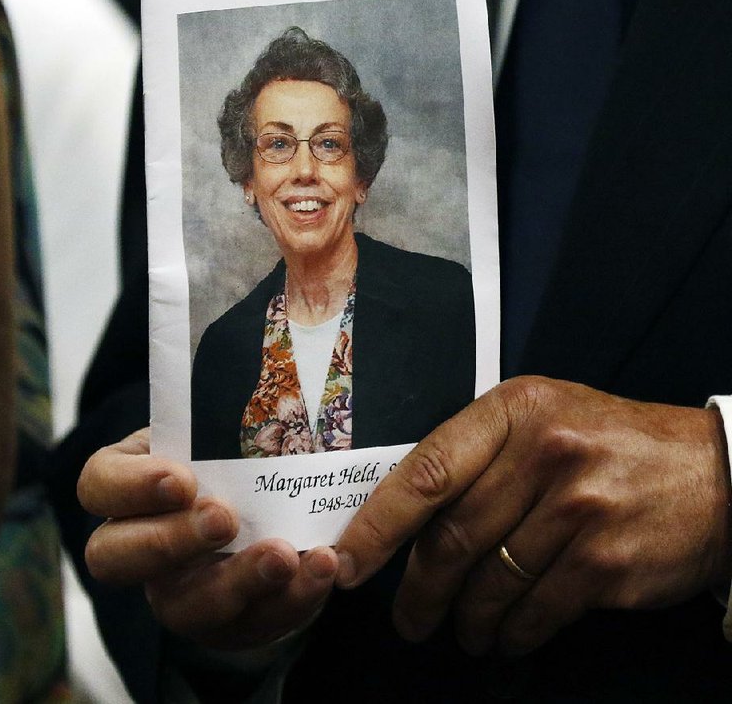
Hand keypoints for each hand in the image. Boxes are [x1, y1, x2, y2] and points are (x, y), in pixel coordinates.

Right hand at [78, 428, 337, 648]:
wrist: (275, 512)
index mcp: (131, 485)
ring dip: (239, 579)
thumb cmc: (236, 457)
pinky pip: (253, 624)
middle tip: (224, 518)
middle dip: (170, 541)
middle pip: (114, 558)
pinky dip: (292, 597)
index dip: (130, 487)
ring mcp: (180, 592)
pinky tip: (322, 565)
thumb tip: (257, 359)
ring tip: (285, 554)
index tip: (181, 478)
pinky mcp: (229, 626)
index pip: (98, 484)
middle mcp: (140, 545)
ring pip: (184, 605)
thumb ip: (220, 417)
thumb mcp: (220, 431)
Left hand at [335, 377, 731, 655]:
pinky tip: (505, 635)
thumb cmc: (610, 442)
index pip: (428, 470)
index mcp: (515, 409)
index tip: (349, 560)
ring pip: (490, 581)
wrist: (712, 473)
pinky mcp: (607, 560)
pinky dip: (512, 632)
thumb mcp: (543, 416)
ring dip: (466, 618)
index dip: (380, 523)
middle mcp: (544, 452)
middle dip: (419, 589)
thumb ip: (481, 451)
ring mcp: (579, 508)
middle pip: (453, 535)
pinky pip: (536, 611)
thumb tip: (409, 510)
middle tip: (407, 618)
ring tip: (461, 630)